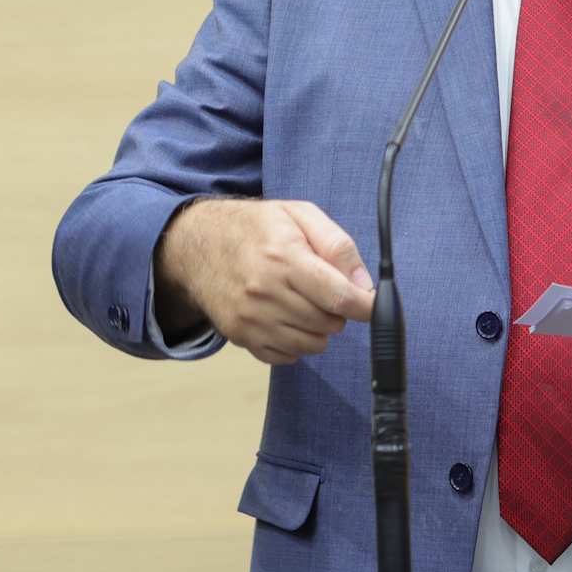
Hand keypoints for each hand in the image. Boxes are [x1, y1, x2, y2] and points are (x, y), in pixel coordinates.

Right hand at [153, 197, 375, 364]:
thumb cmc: (255, 228)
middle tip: (326, 290)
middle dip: (338, 310)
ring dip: (319, 328)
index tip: (374, 305)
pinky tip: (287, 317)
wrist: (197, 245)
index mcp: (284, 258)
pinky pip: (286, 357)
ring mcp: (251, 319)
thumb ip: (337, 245)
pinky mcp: (241, 337)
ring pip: (311, 344)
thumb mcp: (300, 215)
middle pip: (328, 322)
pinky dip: (296, 343)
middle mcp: (265, 292)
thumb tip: (363, 283)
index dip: (366, 306)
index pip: (338, 296)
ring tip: (306, 302)